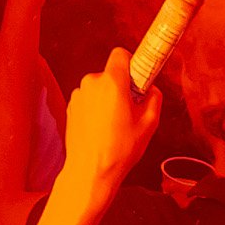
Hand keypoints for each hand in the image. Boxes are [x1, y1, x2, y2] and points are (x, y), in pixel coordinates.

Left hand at [27, 54, 160, 224]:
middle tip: (130, 111)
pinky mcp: (71, 106)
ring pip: (99, 88)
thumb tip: (152, 89)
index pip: (120, 54)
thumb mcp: (149, 124)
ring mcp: (78, 94)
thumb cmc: (120, 149)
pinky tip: (101, 130)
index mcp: (112, 82)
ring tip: (114, 126)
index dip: (131, 63)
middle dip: (121, 87)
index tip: (138, 77)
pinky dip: (96, 108)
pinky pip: (88, 99)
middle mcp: (91, 82)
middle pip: (110, 74)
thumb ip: (154, 99)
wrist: (90, 170)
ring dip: (107, 99)